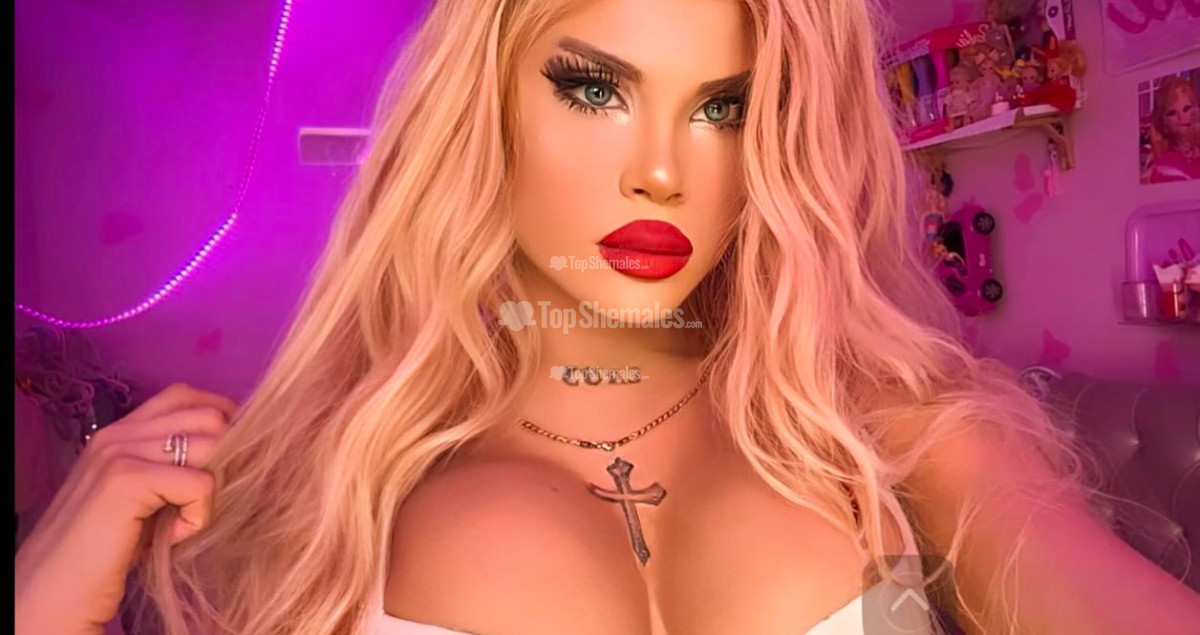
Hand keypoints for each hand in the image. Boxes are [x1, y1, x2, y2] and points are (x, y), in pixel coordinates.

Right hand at [15, 383, 236, 633]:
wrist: (56, 589)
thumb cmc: (106, 550)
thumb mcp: (143, 496)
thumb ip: (173, 465)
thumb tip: (236, 449)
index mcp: (120, 430)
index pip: (186, 396)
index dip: (219, 421)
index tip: (224, 461)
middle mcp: (119, 433)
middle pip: (208, 417)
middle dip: (227, 456)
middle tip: (208, 497)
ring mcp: (120, 453)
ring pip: (210, 446)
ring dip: (212, 490)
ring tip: (184, 521)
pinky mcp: (126, 480)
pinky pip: (200, 484)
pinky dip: (199, 515)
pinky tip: (174, 536)